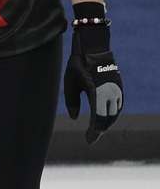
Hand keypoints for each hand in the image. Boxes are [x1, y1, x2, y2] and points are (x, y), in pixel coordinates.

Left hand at [63, 3, 121, 144]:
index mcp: (96, 92)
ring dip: (107, 123)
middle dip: (100, 130)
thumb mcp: (70, 82)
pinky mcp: (119, 85)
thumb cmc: (78, 64)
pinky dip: (113, 113)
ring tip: (98, 131)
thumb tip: (74, 118)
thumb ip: (71, 102)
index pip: (97, 118)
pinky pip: (119, 104)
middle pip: (108, 118)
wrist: (94, 47)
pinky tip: (107, 118)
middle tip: (91, 138)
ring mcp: (116, 88)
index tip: (89, 141)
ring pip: (115, 112)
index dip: (94, 132)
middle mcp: (109, 92)